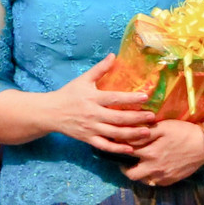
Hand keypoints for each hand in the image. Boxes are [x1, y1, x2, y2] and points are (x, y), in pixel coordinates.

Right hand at [39, 57, 155, 154]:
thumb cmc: (68, 94)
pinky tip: (130, 149)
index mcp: (93, 98)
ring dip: (132, 134)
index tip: (145, 97)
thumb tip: (113, 55)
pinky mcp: (88, 139)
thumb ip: (100, 69)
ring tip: (147, 133)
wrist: (51, 112)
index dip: (130, 98)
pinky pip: (105, 146)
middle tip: (152, 117)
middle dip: (137, 118)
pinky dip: (117, 149)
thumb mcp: (83, 79)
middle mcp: (93, 114)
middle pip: (118, 118)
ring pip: (114, 133)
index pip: (115, 98)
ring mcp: (91, 128)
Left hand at [121, 119, 203, 186]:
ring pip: (142, 181)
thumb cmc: (183, 132)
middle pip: (131, 174)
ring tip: (138, 165)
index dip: (120, 146)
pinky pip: (155, 183)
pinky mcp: (171, 180)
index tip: (118, 144)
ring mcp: (162, 176)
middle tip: (123, 161)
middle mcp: (154, 168)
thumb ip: (144, 133)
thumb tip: (127, 135)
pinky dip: (150, 177)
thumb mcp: (163, 127)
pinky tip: (152, 169)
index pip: (127, 152)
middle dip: (124, 168)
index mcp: (150, 153)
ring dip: (138, 174)